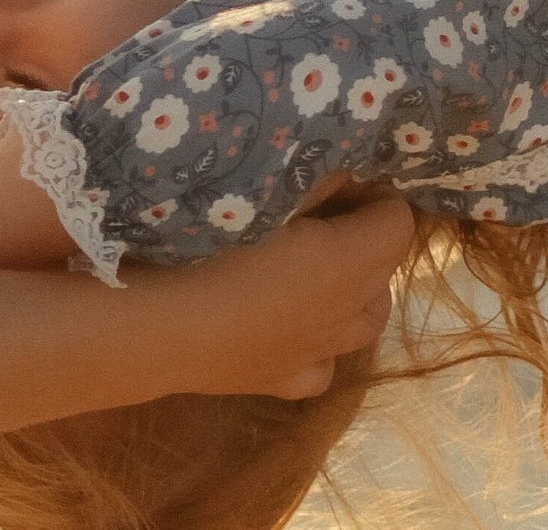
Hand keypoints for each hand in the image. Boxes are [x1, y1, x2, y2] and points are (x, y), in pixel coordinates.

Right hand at [132, 195, 412, 399]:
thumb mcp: (261, 190)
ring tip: (315, 265)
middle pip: (386, 268)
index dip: (376, 193)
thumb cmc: (202, 246)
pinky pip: (322, 364)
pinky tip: (288, 324)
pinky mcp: (280, 381)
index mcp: (347, 260)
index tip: (341, 176)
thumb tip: (345, 165)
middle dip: (365, 234)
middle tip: (320, 207)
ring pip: (366, 323)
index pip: (398, 221)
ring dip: (354, 288)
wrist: (150, 325)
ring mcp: (316, 353)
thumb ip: (313, 176)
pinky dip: (318, 342)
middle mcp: (345, 312)